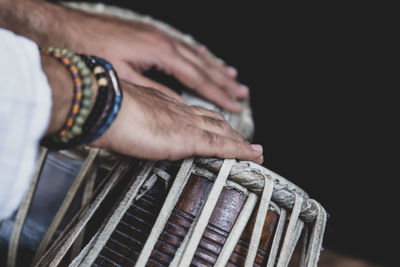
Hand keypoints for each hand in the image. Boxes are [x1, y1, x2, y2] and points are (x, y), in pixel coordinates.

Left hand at [68, 11, 248, 111]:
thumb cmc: (89, 53)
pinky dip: (196, 55)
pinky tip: (202, 55)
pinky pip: (181, 46)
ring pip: (194, 55)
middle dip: (223, 81)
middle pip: (202, 65)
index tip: (233, 105)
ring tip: (231, 76)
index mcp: (160, 53)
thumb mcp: (123, 79)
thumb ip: (154, 92)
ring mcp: (157, 36)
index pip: (197, 78)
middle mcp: (163, 42)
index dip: (217, 94)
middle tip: (241, 92)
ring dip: (214, 67)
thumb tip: (177, 105)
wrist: (62, 27)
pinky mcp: (148, 35)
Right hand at [91, 81, 262, 162]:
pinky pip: (223, 145)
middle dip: (226, 128)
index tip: (210, 126)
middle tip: (238, 137)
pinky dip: (241, 150)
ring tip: (250, 147)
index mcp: (160, 104)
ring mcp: (185, 122)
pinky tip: (253, 154)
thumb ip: (128, 125)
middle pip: (210, 118)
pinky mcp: (189, 138)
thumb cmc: (102, 111)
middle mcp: (177, 110)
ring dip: (237, 139)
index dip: (204, 119)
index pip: (190, 111)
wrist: (102, 107)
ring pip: (221, 130)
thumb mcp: (118, 117)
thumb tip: (124, 134)